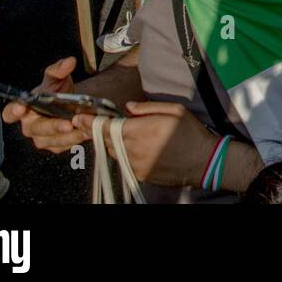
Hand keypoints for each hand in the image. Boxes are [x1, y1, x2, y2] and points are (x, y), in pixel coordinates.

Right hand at [1, 56, 91, 152]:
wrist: (70, 103)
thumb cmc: (56, 91)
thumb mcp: (57, 78)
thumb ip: (59, 69)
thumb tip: (69, 62)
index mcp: (23, 109)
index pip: (10, 113)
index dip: (13, 111)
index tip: (22, 107)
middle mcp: (30, 126)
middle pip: (37, 129)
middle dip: (53, 126)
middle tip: (68, 123)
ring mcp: (42, 138)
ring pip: (52, 140)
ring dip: (69, 135)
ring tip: (84, 127)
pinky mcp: (55, 146)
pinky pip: (64, 146)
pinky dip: (76, 139)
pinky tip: (87, 131)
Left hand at [73, 101, 214, 187]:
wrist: (203, 162)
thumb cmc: (191, 133)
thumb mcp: (175, 110)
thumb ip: (147, 107)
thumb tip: (127, 107)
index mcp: (142, 130)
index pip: (108, 126)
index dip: (91, 122)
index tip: (79, 118)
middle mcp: (135, 148)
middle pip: (107, 139)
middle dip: (99, 131)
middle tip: (92, 123)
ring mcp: (136, 163)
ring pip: (114, 151)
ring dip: (112, 142)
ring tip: (119, 133)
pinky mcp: (140, 174)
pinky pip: (124, 161)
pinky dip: (124, 152)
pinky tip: (136, 146)